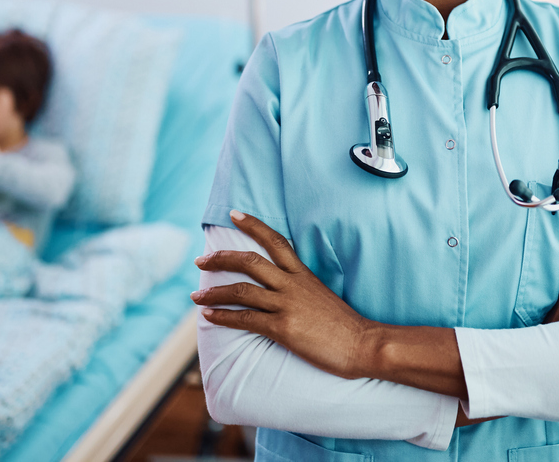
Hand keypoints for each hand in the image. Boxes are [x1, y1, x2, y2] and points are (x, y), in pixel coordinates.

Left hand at [192, 211, 374, 379]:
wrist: (362, 344)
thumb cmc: (344, 325)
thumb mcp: (321, 295)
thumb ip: (300, 287)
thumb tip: (280, 288)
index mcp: (303, 274)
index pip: (275, 241)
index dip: (253, 225)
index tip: (235, 214)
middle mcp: (292, 285)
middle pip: (250, 262)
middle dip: (221, 258)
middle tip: (201, 260)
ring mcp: (287, 306)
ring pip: (242, 290)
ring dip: (214, 292)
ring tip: (196, 296)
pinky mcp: (283, 328)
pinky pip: (245, 319)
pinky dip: (223, 317)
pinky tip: (209, 317)